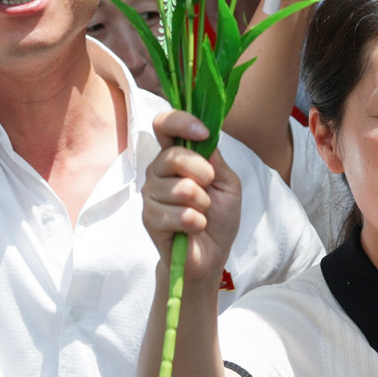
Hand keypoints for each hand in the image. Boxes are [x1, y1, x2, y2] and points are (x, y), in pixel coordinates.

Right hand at [145, 110, 242, 284]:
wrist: (211, 254)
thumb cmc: (219, 216)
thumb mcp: (227, 182)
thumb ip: (214, 159)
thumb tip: (204, 136)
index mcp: (176, 156)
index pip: (164, 125)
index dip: (181, 122)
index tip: (203, 133)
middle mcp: (158, 171)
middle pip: (173, 156)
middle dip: (202, 173)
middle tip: (209, 188)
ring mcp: (151, 195)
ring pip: (181, 188)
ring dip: (202, 204)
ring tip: (202, 213)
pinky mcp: (150, 219)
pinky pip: (180, 215)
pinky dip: (197, 223)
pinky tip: (195, 228)